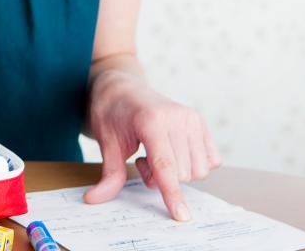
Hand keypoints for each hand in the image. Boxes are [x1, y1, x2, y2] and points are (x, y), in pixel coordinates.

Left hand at [83, 70, 221, 220]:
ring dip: (177, 173)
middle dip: (161, 178)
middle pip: (182, 174)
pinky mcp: (200, 121)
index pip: (165, 166)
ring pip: (199, 170)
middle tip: (141, 160)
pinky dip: (193, 164)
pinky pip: (211, 160)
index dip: (172, 194)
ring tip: (156, 154)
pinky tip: (173, 152)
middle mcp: (177, 118)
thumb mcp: (105, 142)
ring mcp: (191, 118)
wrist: (122, 87)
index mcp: (151, 121)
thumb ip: (109, 174)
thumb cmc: (111, 112)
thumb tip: (93, 199)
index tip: (181, 216)